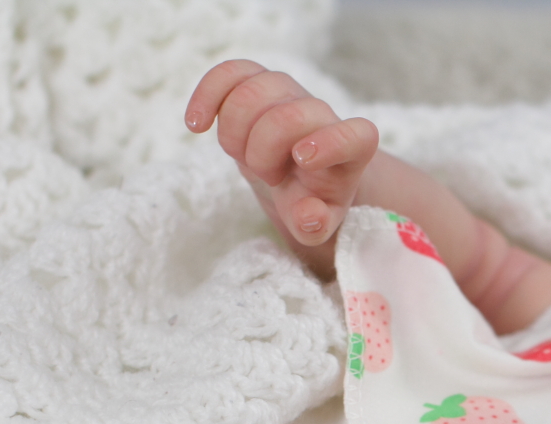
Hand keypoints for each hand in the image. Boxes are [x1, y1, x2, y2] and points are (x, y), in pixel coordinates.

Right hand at [185, 59, 378, 248]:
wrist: (293, 173)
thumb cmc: (309, 198)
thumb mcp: (316, 222)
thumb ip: (314, 223)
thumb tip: (308, 217)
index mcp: (351, 147)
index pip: (353, 136)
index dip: (330, 143)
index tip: (301, 160)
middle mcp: (322, 111)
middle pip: (287, 116)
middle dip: (263, 153)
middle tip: (268, 176)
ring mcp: (289, 92)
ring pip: (253, 93)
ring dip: (236, 133)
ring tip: (244, 156)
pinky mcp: (257, 80)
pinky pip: (230, 73)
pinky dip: (208, 96)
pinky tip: (196, 125)